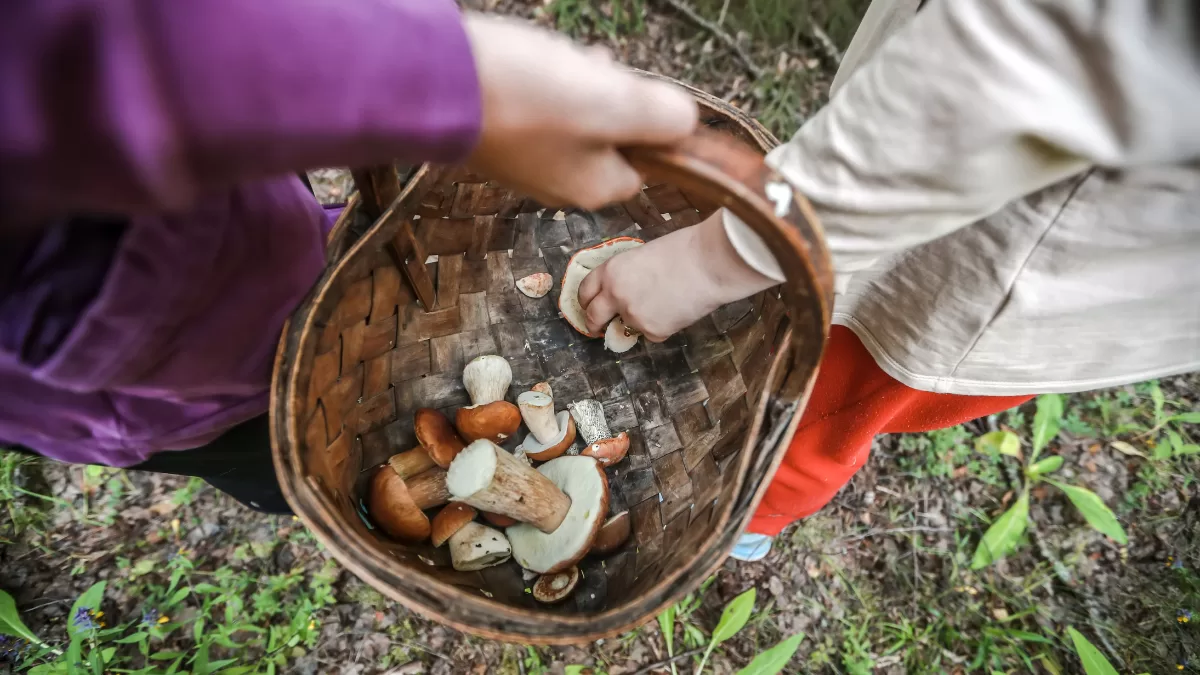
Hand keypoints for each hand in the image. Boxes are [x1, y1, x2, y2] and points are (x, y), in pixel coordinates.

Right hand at [462, 14, 697, 208]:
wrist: (432, 82)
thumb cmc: (528, 96)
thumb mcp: (615, 104)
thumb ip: (663, 117)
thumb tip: (686, 125)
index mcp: (595, 188)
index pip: (647, 162)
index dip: (648, 120)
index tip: (628, 87)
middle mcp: (560, 185)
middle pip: (610, 132)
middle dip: (607, 92)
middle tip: (587, 69)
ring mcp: (524, 162)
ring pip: (575, 113)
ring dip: (574, 80)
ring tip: (550, 62)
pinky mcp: (496, 136)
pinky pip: (536, 106)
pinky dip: (538, 81)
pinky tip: (523, 64)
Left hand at [578, 211, 778, 340]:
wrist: (709, 264)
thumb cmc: (684, 250)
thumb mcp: (644, 255)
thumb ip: (629, 274)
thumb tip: (629, 288)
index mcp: (611, 271)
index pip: (585, 291)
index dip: (586, 301)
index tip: (589, 306)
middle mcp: (615, 295)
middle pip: (593, 318)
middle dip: (594, 325)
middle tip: (599, 327)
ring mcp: (633, 316)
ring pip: (628, 326)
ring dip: (640, 321)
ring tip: (665, 304)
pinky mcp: (652, 331)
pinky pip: (652, 334)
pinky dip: (662, 327)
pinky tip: (678, 310)